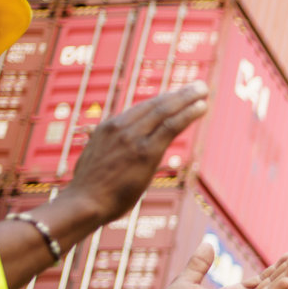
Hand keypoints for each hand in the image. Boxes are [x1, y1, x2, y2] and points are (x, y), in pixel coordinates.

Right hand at [64, 83, 209, 221]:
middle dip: (179, 94)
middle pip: (155, 104)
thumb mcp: (91, 159)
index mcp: (107, 128)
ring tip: (204, 90)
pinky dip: (188, 114)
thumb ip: (100, 146)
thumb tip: (91, 136)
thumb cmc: (88, 188)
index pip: (141, 109)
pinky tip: (202, 107)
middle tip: (198, 86)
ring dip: (187, 98)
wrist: (83, 202)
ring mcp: (133, 138)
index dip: (163, 100)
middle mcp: (120, 127)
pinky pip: (171, 126)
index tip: (178, 95)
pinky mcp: (146, 151)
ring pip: (165, 111)